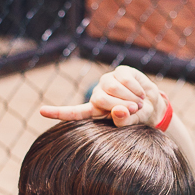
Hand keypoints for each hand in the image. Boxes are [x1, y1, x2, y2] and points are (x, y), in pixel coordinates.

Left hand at [40, 65, 167, 127]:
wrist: (153, 105)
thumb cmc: (138, 117)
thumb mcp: (131, 123)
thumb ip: (124, 120)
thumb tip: (118, 111)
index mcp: (96, 111)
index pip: (74, 112)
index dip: (59, 112)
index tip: (42, 111)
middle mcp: (98, 95)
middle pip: (98, 99)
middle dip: (118, 106)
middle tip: (133, 111)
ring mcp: (107, 82)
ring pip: (112, 88)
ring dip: (129, 98)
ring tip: (139, 104)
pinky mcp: (119, 71)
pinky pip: (125, 79)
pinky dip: (136, 89)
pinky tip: (141, 93)